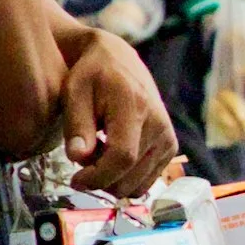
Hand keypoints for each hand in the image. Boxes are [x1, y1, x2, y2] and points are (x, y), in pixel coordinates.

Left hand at [59, 27, 177, 193]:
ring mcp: (167, 137)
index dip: (98, 176)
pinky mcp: (170, 146)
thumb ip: (77, 125)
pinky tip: (113, 158)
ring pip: (139, 184)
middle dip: (101, 180)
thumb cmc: (92, 75)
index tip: (76, 180)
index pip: (122, 156)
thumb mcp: (74, 93)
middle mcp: (158, 124)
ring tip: (98, 157)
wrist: (119, 61)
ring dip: (113, 180)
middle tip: (83, 165)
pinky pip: (147, 180)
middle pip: (131, 175)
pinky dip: (127, 178)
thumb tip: (78, 157)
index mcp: (135, 106)